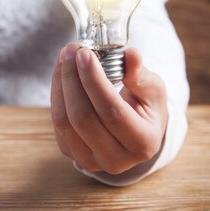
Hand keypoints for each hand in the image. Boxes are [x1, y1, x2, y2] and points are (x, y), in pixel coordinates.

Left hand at [50, 43, 167, 174]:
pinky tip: (62, 74)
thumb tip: (130, 54)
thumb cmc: (146, 108)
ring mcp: (91, 161)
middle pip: (83, 117)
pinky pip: (57, 124)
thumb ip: (140, 74)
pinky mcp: (72, 154)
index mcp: (143, 143)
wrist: (136, 132)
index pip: (111, 111)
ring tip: (64, 57)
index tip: (84, 53)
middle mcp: (116, 159)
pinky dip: (56, 94)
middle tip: (71, 50)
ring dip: (60, 84)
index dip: (94, 81)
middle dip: (72, 78)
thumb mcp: (152, 90)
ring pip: (64, 121)